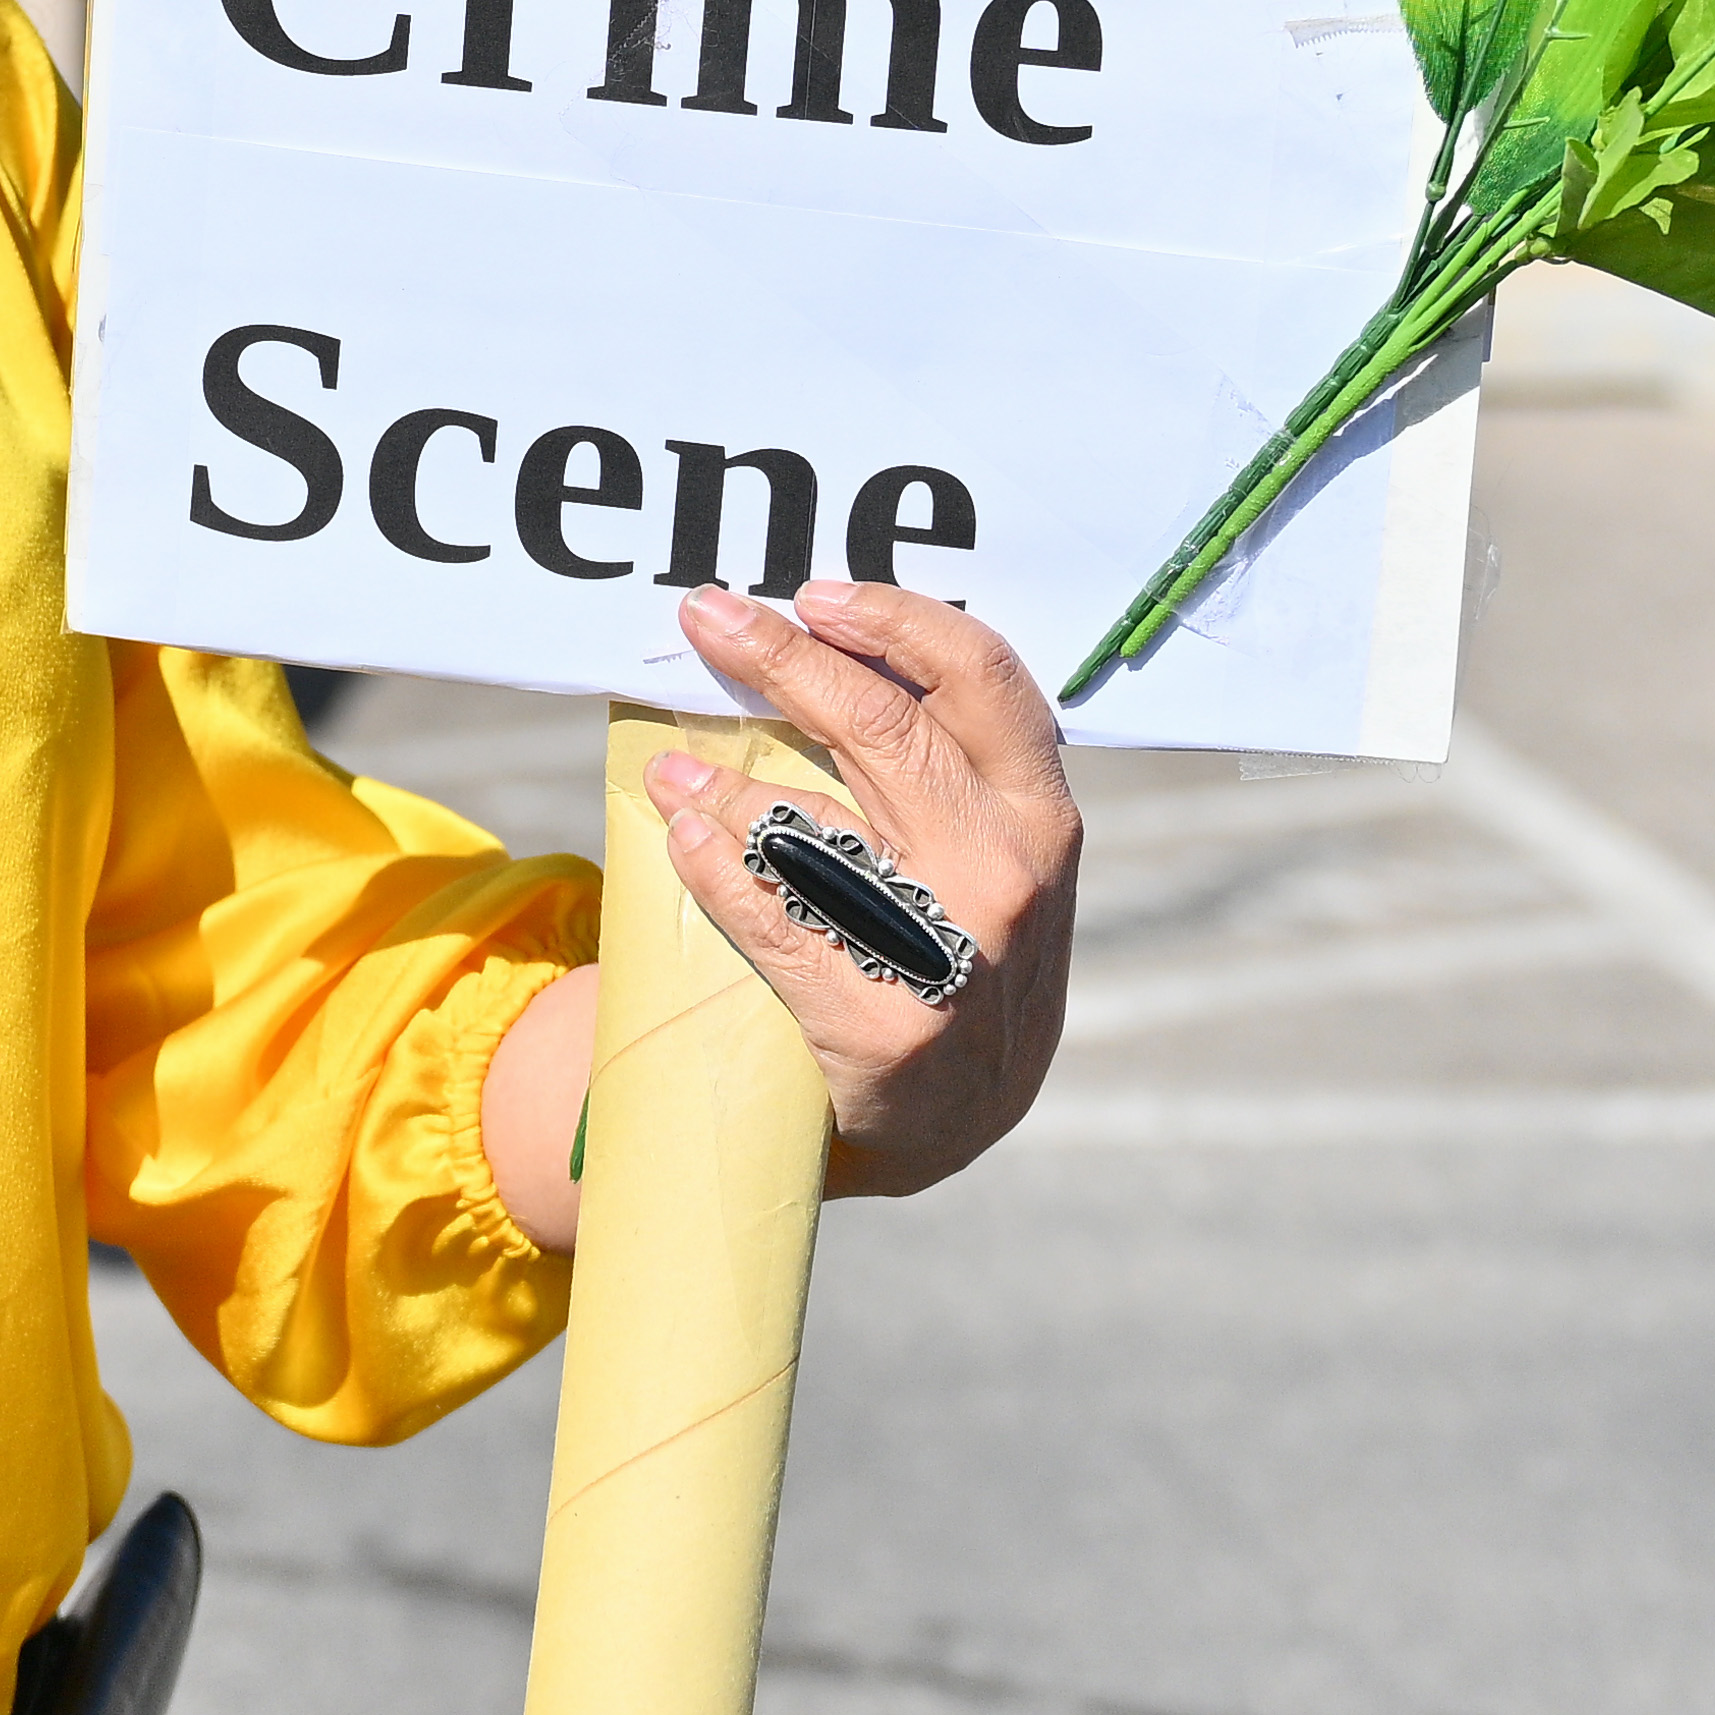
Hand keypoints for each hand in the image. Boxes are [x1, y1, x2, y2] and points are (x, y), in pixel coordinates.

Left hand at [649, 580, 1083, 1201]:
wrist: (957, 1120)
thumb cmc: (965, 957)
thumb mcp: (997, 857)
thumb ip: (951, 770)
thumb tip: (838, 649)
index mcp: (1042, 819)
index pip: (981, 680)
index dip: (896, 621)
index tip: (815, 594)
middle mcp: (1008, 874)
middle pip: (884, 728)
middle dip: (783, 656)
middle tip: (709, 615)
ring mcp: (949, 951)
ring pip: (814, 819)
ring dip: (727, 773)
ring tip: (673, 755)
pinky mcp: (879, 1021)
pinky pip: (771, 914)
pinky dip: (715, 858)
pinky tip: (684, 828)